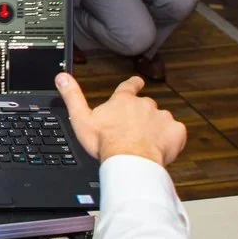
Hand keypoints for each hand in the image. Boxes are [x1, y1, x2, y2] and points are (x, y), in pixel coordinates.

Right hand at [55, 73, 185, 166]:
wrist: (129, 161)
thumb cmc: (106, 143)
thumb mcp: (81, 118)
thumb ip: (72, 96)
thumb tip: (62, 77)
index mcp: (123, 101)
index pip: (129, 86)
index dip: (133, 84)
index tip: (138, 82)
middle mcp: (144, 105)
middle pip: (145, 107)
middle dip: (142, 118)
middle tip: (133, 133)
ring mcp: (162, 117)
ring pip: (161, 120)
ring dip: (155, 129)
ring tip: (145, 144)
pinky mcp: (176, 131)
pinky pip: (175, 133)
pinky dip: (170, 140)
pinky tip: (160, 148)